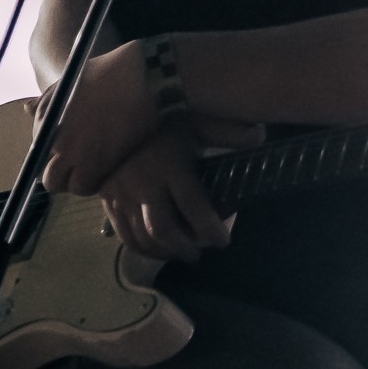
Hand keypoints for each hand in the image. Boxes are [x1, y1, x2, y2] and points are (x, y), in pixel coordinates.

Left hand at [36, 42, 159, 195]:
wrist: (140, 76)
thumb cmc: (108, 73)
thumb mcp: (69, 81)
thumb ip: (47, 100)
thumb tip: (26, 109)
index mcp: (46, 118)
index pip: (37, 152)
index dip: (52, 157)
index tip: (69, 155)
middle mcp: (55, 137)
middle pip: (46, 174)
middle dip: (58, 174)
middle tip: (78, 168)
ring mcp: (74, 152)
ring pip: (61, 184)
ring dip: (74, 181)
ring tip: (93, 170)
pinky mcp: (97, 162)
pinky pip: (84, 187)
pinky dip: (91, 185)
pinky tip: (104, 173)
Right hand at [99, 125, 229, 262]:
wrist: (113, 115)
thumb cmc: (162, 120)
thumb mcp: (195, 121)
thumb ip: (225, 131)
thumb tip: (259, 137)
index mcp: (170, 167)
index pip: (194, 208)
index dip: (211, 230)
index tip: (223, 240)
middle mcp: (145, 185)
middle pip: (164, 230)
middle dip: (185, 247)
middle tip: (200, 252)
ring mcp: (123, 196)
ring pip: (143, 237)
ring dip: (164, 252)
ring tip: (180, 253)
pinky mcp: (109, 201)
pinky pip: (124, 235)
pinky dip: (142, 249)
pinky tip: (156, 249)